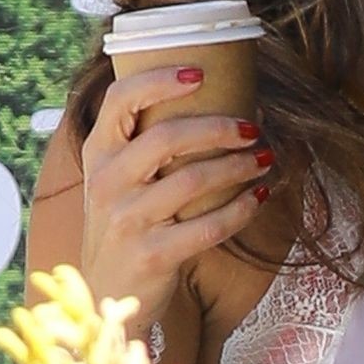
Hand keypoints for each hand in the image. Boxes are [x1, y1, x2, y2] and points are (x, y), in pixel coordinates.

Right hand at [80, 68, 273, 333]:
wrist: (106, 291)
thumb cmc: (124, 222)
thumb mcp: (117, 178)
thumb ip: (144, 143)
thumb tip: (212, 100)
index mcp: (98, 153)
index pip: (120, 100)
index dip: (159, 79)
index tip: (199, 73)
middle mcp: (108, 182)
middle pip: (166, 137)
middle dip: (219, 128)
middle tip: (253, 128)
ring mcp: (127, 220)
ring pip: (193, 180)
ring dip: (238, 166)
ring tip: (265, 158)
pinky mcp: (152, 255)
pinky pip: (208, 226)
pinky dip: (241, 209)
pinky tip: (259, 196)